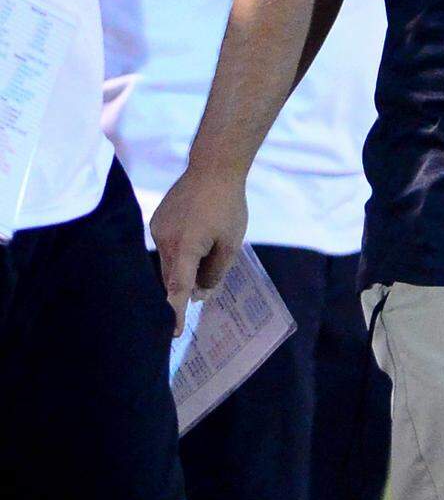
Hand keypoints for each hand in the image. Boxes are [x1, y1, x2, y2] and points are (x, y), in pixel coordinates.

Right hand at [150, 169, 247, 334]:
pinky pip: (166, 245)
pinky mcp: (157, 219)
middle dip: (185, 287)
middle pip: (172, 277)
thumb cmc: (227, 205)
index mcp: (184, 249)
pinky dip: (178, 250)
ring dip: (183, 267)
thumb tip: (200, 293)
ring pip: (168, 261)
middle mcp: (164, 241)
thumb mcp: (230, 243)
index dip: (176, 313)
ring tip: (206, 251)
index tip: (174, 333)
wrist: (214, 166)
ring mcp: (157, 229)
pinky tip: (195, 236)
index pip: (177, 290)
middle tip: (203, 289)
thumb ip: (215, 272)